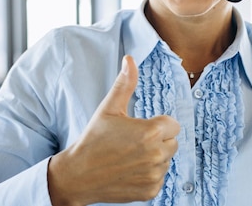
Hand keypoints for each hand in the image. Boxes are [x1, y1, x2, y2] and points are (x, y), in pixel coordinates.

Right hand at [48, 55, 180, 205]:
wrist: (78, 175)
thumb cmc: (93, 139)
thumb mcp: (109, 108)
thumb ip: (125, 83)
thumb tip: (130, 59)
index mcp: (151, 132)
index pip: (173, 124)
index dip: (157, 124)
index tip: (140, 128)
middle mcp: (157, 155)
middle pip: (172, 142)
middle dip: (158, 140)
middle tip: (133, 142)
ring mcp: (154, 175)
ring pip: (167, 160)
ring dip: (154, 157)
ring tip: (129, 156)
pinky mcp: (151, 191)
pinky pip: (160, 178)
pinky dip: (149, 175)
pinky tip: (129, 170)